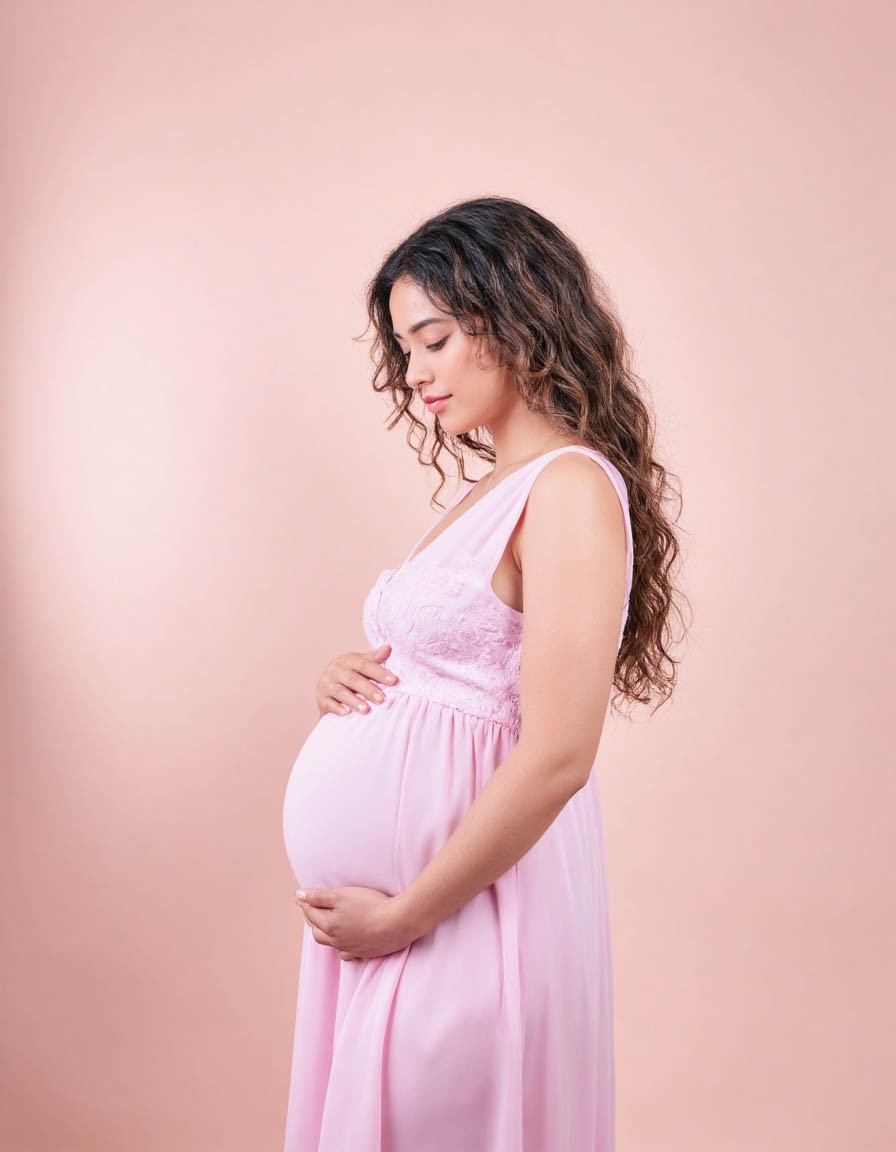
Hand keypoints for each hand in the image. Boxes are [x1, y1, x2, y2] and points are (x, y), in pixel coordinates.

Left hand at [294, 884, 416, 961]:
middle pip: (318, 931)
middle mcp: (337, 940)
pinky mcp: (365, 953)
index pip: (311, 913)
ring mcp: (351, 948)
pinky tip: (344, 944)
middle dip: (312, 919)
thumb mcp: (342, 895)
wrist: (398, 923)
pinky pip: (347, 954)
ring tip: (324, 926)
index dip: (305, 903)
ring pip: (331, 944)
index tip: (300, 896)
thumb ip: (319, 897)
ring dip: (324, 934)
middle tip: (309, 909)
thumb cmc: (370, 905)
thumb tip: (298, 895)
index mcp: (329, 925)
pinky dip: (342, 948)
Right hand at [316, 645, 399, 717]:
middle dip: (368, 689)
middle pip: (352, 679)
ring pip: (340, 692)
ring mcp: (325, 684)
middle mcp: (334, 670)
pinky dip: (337, 708)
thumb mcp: (361, 665)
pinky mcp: (320, 698)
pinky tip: (346, 713)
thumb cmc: (350, 675)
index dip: (379, 672)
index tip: (393, 681)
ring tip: (366, 709)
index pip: (364, 665)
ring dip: (354, 700)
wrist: (328, 689)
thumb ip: (374, 659)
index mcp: (347, 660)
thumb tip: (388, 648)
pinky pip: (328, 703)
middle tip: (381, 699)